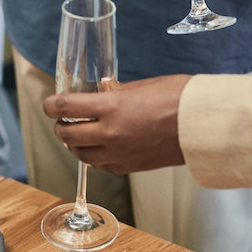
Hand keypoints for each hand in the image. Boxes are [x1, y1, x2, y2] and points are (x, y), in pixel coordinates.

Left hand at [43, 74, 191, 174]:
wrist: (203, 125)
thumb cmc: (180, 98)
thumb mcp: (143, 85)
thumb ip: (117, 91)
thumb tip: (101, 91)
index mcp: (112, 107)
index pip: (67, 107)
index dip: (51, 105)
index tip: (49, 104)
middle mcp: (111, 133)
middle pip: (68, 134)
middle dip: (60, 126)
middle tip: (61, 120)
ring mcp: (120, 153)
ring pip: (82, 154)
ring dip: (73, 145)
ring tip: (76, 136)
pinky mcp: (131, 166)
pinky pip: (102, 166)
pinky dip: (93, 157)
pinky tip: (97, 149)